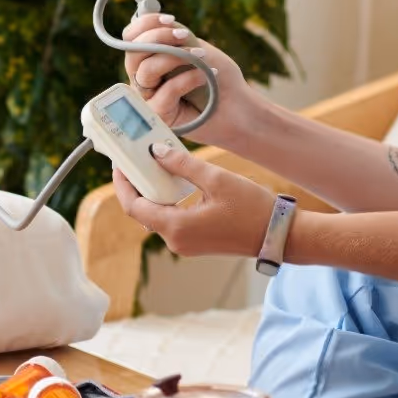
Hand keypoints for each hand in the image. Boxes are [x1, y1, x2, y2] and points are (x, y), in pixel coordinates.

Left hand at [113, 142, 277, 258]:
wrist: (278, 236)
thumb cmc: (251, 208)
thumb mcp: (215, 179)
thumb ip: (182, 165)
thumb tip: (155, 152)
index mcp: (176, 227)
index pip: (134, 206)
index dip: (122, 184)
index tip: (119, 163)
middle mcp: (175, 241)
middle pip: (142, 211)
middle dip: (136, 185)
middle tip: (135, 159)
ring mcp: (185, 244)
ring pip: (156, 216)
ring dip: (152, 192)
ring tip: (152, 165)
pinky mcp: (195, 242)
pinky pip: (171, 220)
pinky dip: (167, 201)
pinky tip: (172, 181)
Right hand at [120, 12, 253, 145]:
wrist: (239, 107)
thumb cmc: (218, 77)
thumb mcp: (195, 47)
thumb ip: (172, 36)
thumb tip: (149, 17)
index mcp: (149, 58)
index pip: (131, 38)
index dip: (145, 24)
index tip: (170, 19)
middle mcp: (143, 78)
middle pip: (133, 52)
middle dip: (159, 37)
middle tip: (185, 35)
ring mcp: (149, 97)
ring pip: (147, 70)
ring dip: (176, 57)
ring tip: (202, 56)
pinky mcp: (159, 115)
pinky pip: (165, 92)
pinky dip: (188, 79)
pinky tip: (207, 76)